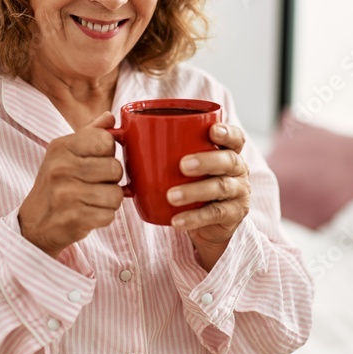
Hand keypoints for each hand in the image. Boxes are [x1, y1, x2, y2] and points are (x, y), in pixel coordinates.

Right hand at [18, 112, 124, 255]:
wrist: (34, 223)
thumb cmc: (56, 184)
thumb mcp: (66, 153)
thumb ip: (90, 133)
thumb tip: (110, 117)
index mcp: (61, 147)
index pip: (106, 140)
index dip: (109, 153)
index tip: (96, 161)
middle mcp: (61, 168)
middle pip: (115, 168)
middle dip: (112, 180)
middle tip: (95, 184)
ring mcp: (66, 194)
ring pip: (116, 194)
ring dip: (110, 200)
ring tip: (93, 200)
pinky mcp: (74, 219)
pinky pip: (109, 215)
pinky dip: (103, 217)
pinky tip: (88, 213)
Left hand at [167, 123, 250, 269]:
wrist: (208, 222)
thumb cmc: (191, 182)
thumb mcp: (182, 164)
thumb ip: (157, 146)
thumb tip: (114, 130)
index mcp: (228, 151)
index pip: (236, 137)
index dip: (227, 133)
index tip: (212, 131)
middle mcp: (237, 169)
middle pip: (228, 161)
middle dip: (206, 161)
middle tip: (182, 165)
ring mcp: (238, 193)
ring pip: (220, 188)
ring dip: (195, 191)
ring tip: (171, 196)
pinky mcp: (233, 215)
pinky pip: (214, 215)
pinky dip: (194, 217)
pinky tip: (177, 221)